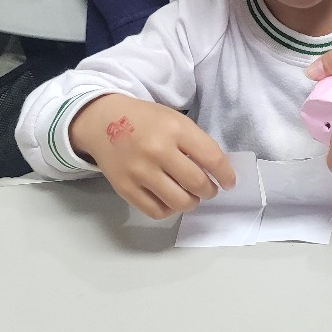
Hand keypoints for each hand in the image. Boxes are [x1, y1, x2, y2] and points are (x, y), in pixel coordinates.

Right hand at [69, 94, 235, 218]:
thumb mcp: (175, 120)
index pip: (212, 158)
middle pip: (197, 183)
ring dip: (192, 202)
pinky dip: (169, 209)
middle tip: (209, 190)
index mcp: (175, 129)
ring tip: (191, 196)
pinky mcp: (125, 189)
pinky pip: (157, 211)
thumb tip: (218, 171)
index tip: (229, 182)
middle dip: (210, 191)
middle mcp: (158, 150)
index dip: (226, 175)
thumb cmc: (146, 120)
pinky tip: (170, 199)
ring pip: (179, 202)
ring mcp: (140, 172)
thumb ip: (195, 142)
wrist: (102, 121)